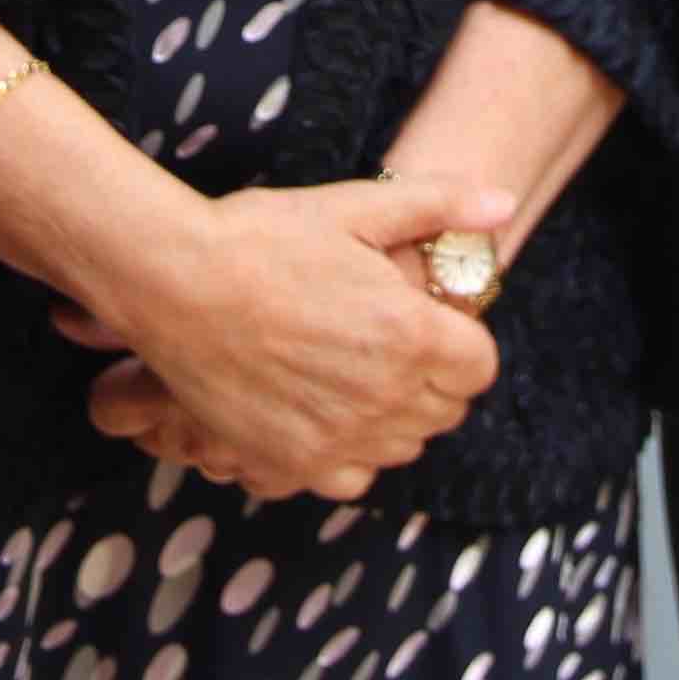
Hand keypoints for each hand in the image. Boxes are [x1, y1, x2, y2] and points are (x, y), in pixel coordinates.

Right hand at [54, 172, 510, 501]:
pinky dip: (346, 453)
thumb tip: (504, 201)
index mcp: (411, 333)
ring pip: (402, 447)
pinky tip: (319, 412)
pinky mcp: (294, 462)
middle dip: (429, 379)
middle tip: (382, 343)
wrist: (174, 284)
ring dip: (390, 417)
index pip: (479, 367)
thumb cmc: (261, 238)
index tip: (425, 324)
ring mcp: (340, 436)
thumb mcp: (352, 207)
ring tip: (347, 372)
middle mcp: (386, 396)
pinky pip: (351, 478)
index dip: (458, 343)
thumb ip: (437, 204)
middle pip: (445, 411)